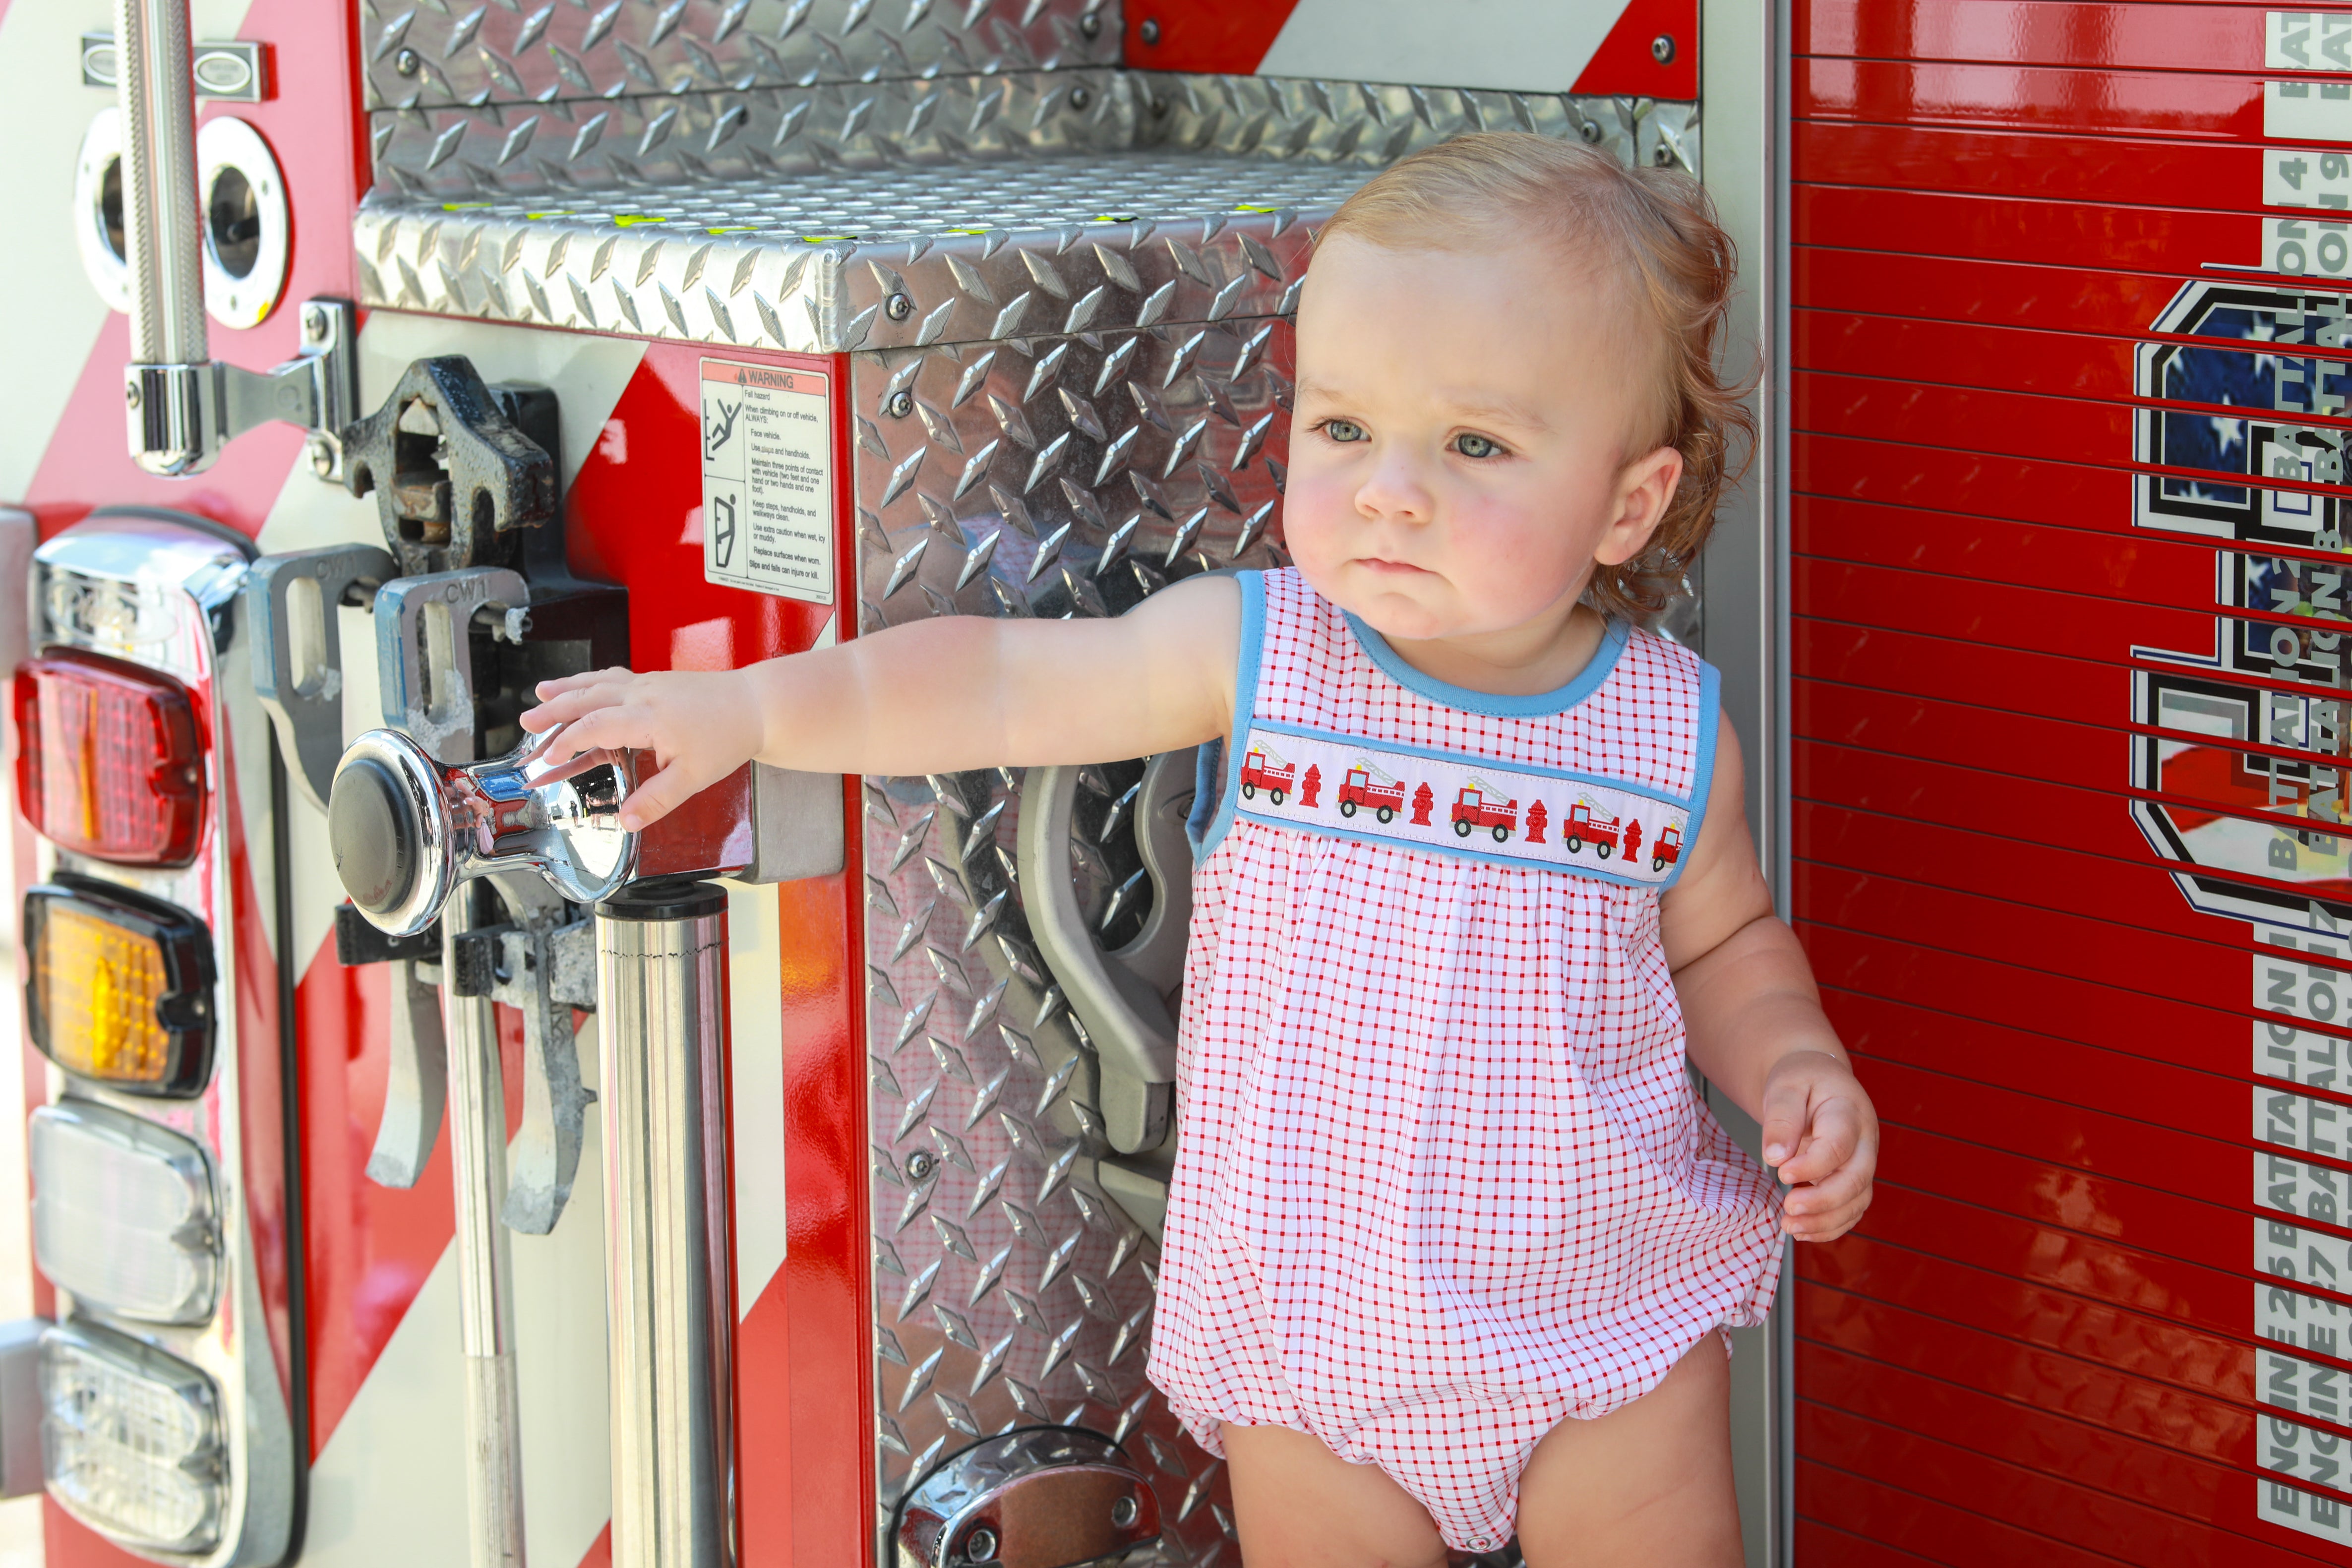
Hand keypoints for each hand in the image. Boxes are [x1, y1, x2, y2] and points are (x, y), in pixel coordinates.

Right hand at [520, 666, 763, 830]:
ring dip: (567, 690)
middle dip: (554, 711)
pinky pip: (613, 678)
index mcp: (649, 717)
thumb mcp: (693, 777)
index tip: (545, 758)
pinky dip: (590, 681)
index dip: (567, 741)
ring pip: (598, 683)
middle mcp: (643, 694)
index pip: (596, 726)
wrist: (755, 705)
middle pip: (588, 698)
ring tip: (540, 695)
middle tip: (525, 724)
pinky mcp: (654, 681)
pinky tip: (579, 686)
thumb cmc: (728, 736)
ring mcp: (648, 684)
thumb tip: (627, 822)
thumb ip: (656, 800)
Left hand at [1758, 1050, 1876, 1241]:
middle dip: (1823, 1201)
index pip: (1839, 1145)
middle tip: (1788, 1208)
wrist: (1816, 1080)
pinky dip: (1830, 1226)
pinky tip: (1803, 1230)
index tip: (1781, 1173)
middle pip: (1856, 1179)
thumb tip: (1775, 1157)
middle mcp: (1865, 1140)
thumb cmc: (1801, 1081)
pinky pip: (1851, 1209)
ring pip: (1857, 1200)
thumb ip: (1781, 1119)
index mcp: (1849, 1111)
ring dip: (1826, 1220)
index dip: (1813, 1166)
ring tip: (1790, 1226)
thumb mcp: (1785, 1087)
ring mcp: (1863, 1161)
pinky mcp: (1855, 1178)